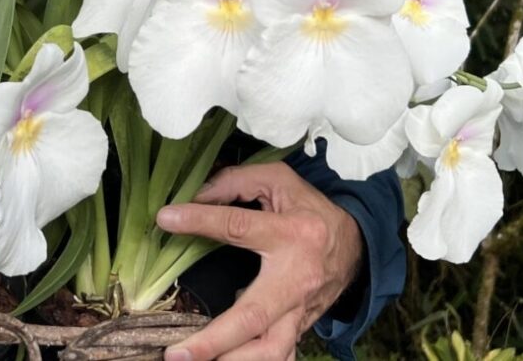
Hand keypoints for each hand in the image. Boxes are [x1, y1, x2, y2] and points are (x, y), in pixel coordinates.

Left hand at [155, 162, 362, 360]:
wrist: (356, 243)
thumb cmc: (307, 208)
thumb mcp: (276, 179)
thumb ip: (234, 183)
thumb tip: (193, 197)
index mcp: (291, 232)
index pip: (238, 226)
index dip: (199, 221)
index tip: (166, 218)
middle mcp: (297, 277)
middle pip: (254, 316)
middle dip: (214, 340)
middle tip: (176, 353)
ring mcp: (301, 309)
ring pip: (271, 349)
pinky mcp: (301, 326)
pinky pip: (282, 355)